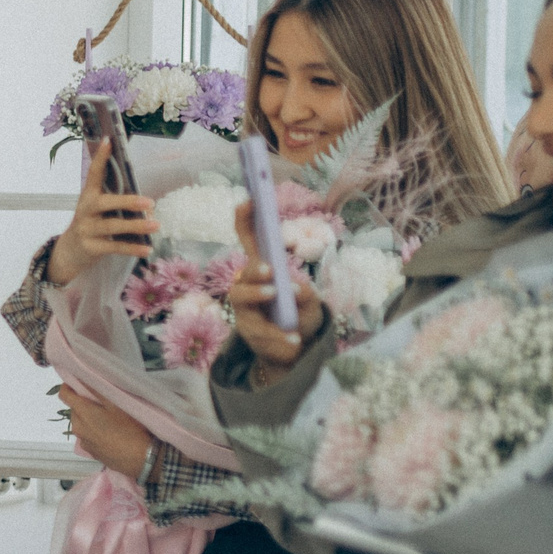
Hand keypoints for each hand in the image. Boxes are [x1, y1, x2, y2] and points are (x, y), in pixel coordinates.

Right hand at [46, 142, 156, 286]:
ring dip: (136, 225)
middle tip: (149, 202)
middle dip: (127, 201)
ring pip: (112, 226)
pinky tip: (147, 248)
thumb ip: (117, 204)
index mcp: (88, 196)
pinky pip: (114, 247)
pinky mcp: (91, 247)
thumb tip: (149, 207)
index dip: (100, 158)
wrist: (70, 252)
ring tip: (156, 224)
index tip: (108, 140)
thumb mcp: (98, 210)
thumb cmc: (92, 225)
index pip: (93, 174)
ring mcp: (86, 229)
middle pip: (105, 203)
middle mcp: (85, 210)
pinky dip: (132, 248)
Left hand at [56, 384, 153, 480]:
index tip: (76, 383)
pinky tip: (109, 435)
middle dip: (83, 404)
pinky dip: (93, 432)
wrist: (140, 458)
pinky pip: (87, 437)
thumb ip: (97, 391)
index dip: (67, 386)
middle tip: (100, 403)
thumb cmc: (129, 428)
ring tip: (107, 420)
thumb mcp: (116, 405)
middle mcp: (78, 428)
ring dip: (88, 419)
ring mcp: (83, 442)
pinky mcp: (90, 452)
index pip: (64, 395)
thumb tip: (83, 377)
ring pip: (80, 424)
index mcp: (82, 413)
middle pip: (74, 410)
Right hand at [227, 203, 325, 374]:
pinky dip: (280, 337)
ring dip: (258, 295)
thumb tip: (295, 288)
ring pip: (241, 298)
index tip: (249, 200)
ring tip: (277, 296)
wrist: (292, 353)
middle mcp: (248, 287)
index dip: (247, 220)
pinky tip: (294, 342)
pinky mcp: (247, 333)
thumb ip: (307, 295)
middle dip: (254, 268)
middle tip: (270, 269)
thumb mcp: (311, 305)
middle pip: (243, 272)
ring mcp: (244, 310)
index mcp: (263, 272)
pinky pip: (260, 332)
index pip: (250, 242)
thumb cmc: (299, 319)